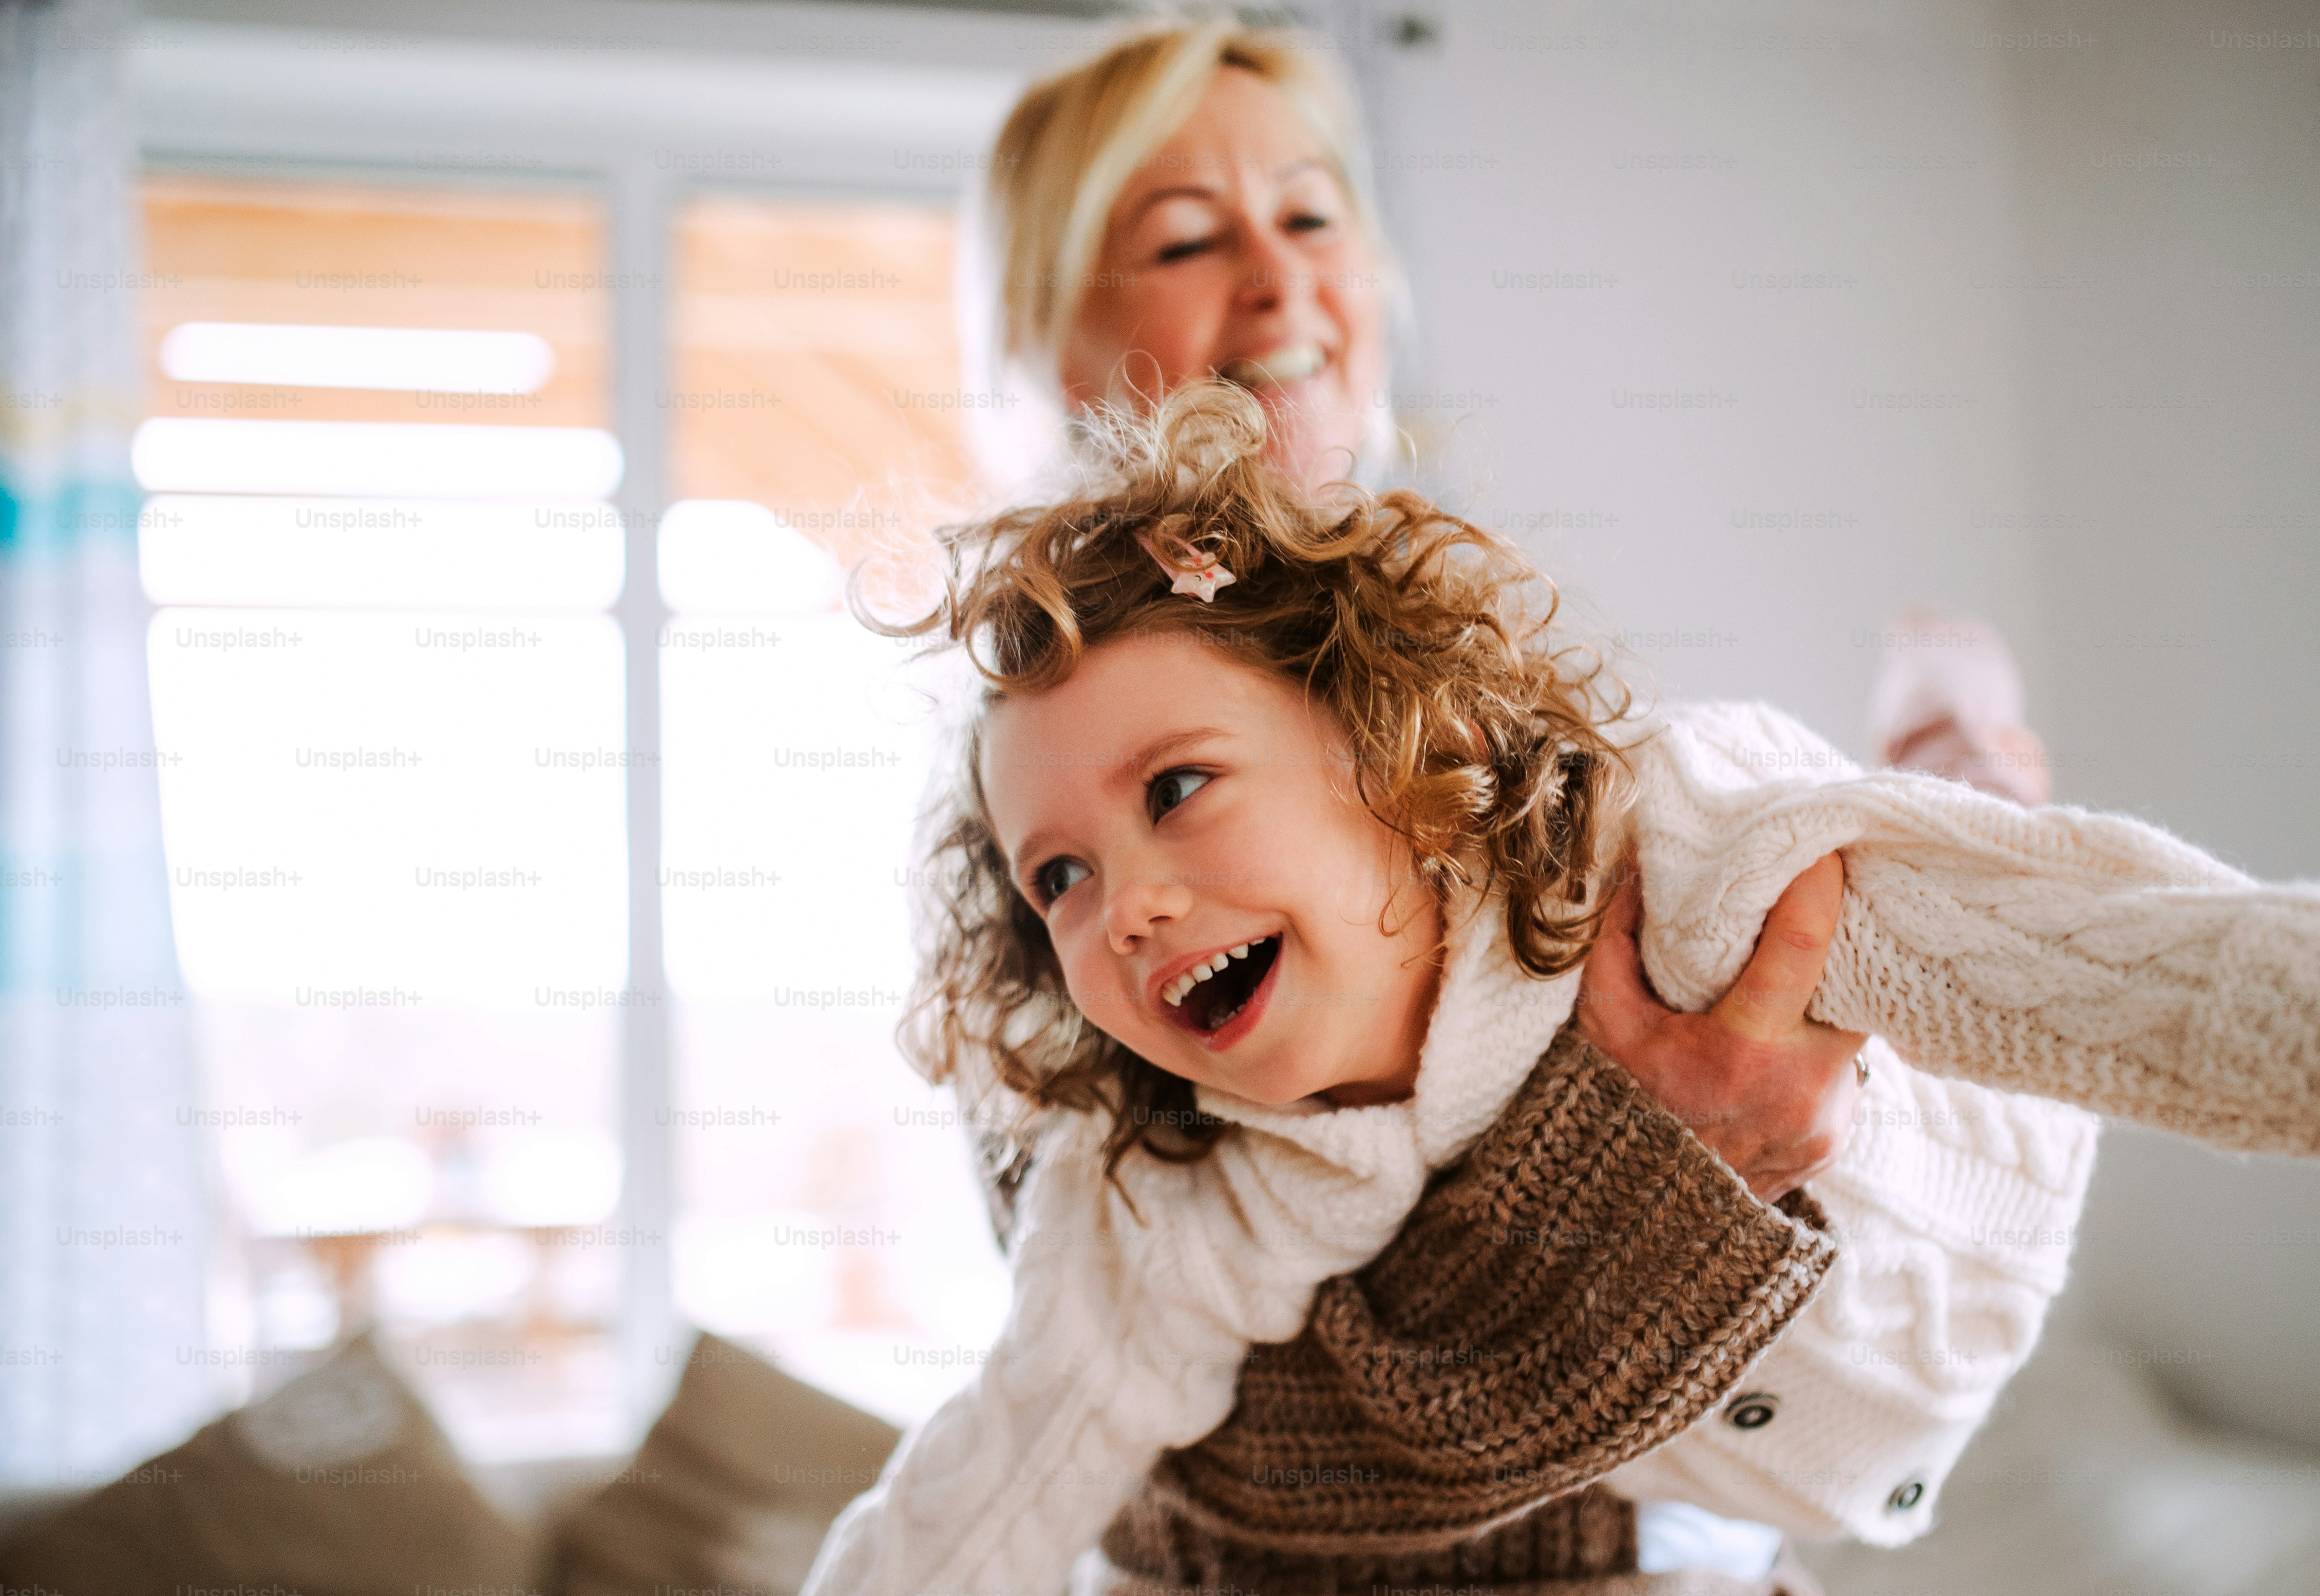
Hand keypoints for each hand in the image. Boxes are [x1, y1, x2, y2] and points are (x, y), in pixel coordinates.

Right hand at [1575, 853, 1868, 1202]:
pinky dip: (1816, 1048)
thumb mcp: (1603, 1024)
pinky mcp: (1839, 1137)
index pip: (1803, 945)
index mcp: (1742, 1052)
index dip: (1819, 885)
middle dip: (1836, 942)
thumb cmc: (1619, 1108)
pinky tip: (1780, 1043)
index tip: (1824, 844)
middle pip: (1850, 981)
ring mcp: (1829, 1118)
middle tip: (1814, 904)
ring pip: (1852, 1028)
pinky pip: (1844, 1070)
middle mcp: (1800, 1087)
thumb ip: (1618, 945)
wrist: (1646, 1215)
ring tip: (1788, 979)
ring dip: (1825, 998)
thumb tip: (1640, 875)